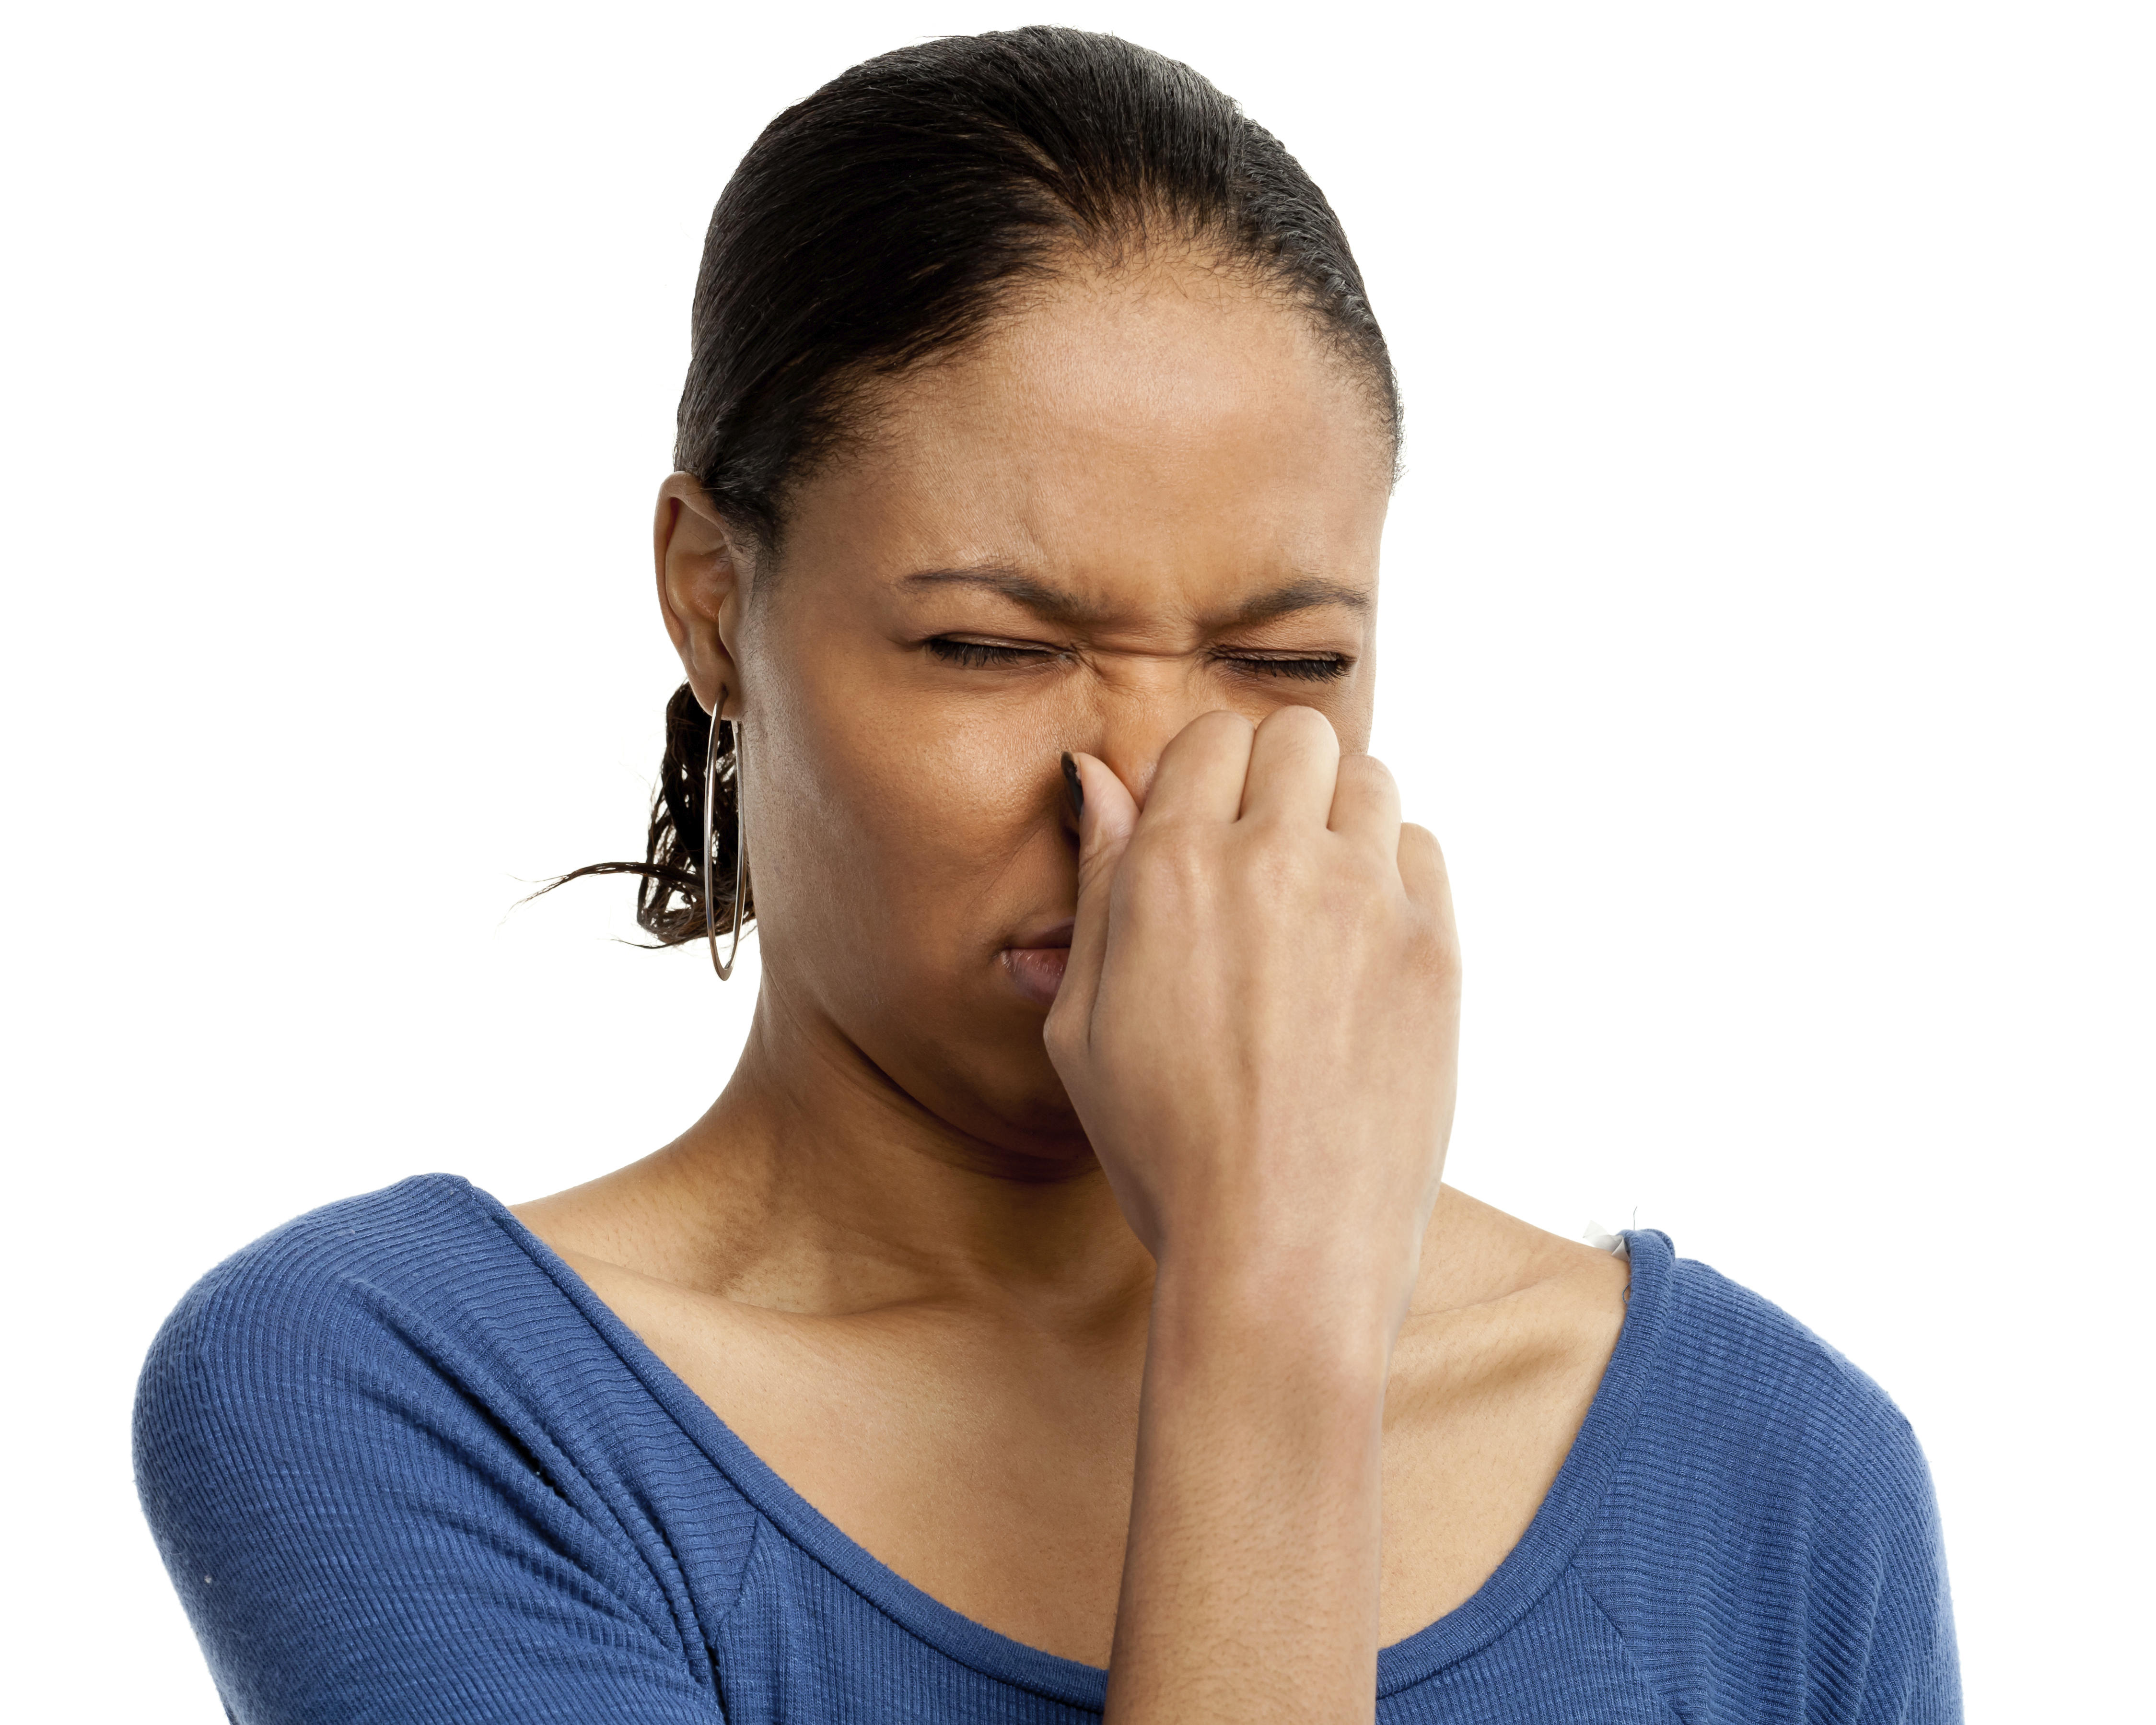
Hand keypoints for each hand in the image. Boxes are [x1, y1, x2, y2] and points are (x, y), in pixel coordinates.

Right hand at [1045, 706, 1458, 1340]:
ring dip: (1338, 815)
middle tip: (1259, 856)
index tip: (1201, 831)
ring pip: (1370, 780)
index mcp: (1175, 871)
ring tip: (1313, 898)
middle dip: (1274, 779)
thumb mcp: (1082, 1025)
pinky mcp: (1435, 950)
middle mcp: (1278, 863)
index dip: (1202, 778)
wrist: (1281, 1254)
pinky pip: (1421, 852)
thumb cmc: (1166, 1152)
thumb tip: (1101, 779)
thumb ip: (1101, 885)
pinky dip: (1391, 873)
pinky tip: (1358, 946)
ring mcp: (1368, 902)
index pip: (1209, 738)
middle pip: (1297, 737)